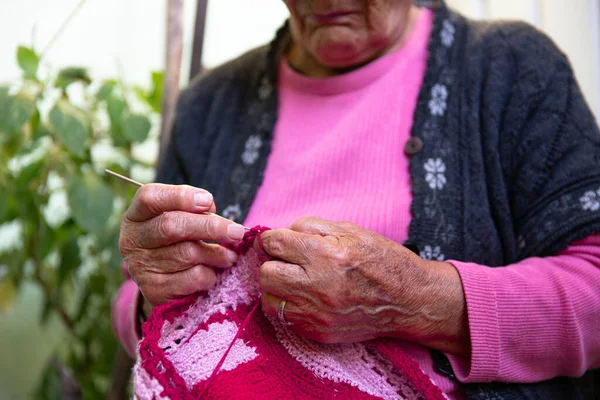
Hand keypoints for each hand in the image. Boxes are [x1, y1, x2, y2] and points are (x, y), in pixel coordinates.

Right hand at [119, 184, 245, 305]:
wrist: (167, 284)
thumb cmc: (178, 242)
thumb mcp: (181, 220)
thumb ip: (194, 210)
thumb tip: (210, 209)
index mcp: (136, 216)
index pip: (149, 197)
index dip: (180, 196)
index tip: (208, 201)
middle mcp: (132, 240)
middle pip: (171, 226)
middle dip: (210, 227)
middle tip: (236, 232)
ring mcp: (140, 266)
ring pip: (187, 253)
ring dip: (216, 254)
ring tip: (230, 256)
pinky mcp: (154, 290)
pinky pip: (192, 277)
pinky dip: (209, 275)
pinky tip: (212, 274)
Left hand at [257, 217, 469, 355]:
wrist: (409, 300)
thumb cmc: (382, 260)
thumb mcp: (350, 230)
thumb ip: (310, 227)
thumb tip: (279, 232)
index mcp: (326, 255)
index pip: (274, 243)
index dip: (272, 238)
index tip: (278, 241)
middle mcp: (318, 286)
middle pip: (266, 273)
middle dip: (273, 262)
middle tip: (289, 261)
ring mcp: (316, 314)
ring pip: (269, 299)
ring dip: (278, 287)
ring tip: (297, 281)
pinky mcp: (317, 332)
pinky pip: (284, 318)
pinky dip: (290, 306)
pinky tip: (308, 297)